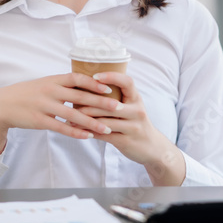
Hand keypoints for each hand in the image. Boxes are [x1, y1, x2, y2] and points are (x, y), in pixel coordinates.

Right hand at [0, 73, 123, 155]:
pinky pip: (61, 127)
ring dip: (92, 122)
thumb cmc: (28, 93)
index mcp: (54, 80)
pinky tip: (88, 136)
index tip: (109, 88)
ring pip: (73, 115)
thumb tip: (86, 83)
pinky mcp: (39, 120)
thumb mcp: (45, 83)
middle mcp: (51, 91)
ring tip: (107, 128)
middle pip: (80, 97)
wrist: (2, 104)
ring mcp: (44, 106)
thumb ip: (64, 84)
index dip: (94, 83)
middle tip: (118, 107)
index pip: (78, 78)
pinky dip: (75, 132)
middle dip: (101, 103)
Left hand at [70, 72, 186, 185]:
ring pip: (105, 121)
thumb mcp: (131, 107)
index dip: (112, 77)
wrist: (151, 147)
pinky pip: (105, 135)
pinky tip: (80, 130)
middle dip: (89, 102)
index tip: (95, 76)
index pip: (127, 82)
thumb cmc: (135, 123)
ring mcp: (133, 127)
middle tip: (72, 100)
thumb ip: (116, 98)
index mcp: (136, 98)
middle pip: (111, 104)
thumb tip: (88, 86)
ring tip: (70, 117)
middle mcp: (137, 111)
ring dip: (86, 119)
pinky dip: (90, 132)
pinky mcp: (127, 141)